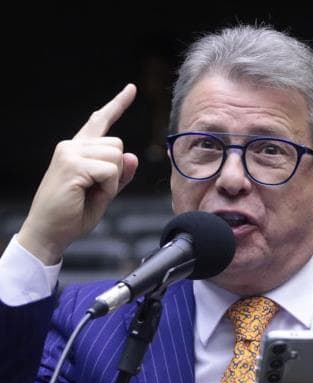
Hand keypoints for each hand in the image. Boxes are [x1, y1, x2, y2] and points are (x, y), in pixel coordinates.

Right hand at [18, 84, 138, 264]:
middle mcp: (71, 146)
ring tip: (89, 193)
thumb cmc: (73, 215)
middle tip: (95, 191)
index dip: (117, 105)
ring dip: (112, 181)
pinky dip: (108, 188)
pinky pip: (110, 171)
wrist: (49, 232)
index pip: (100, 122)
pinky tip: (86, 194)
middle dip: (117, 172)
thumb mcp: (104, 193)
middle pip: (118, 145)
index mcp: (78, 150)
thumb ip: (119, 176)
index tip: (131, 89)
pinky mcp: (72, 164)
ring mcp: (70, 152)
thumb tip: (132, 156)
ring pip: (116, 156)